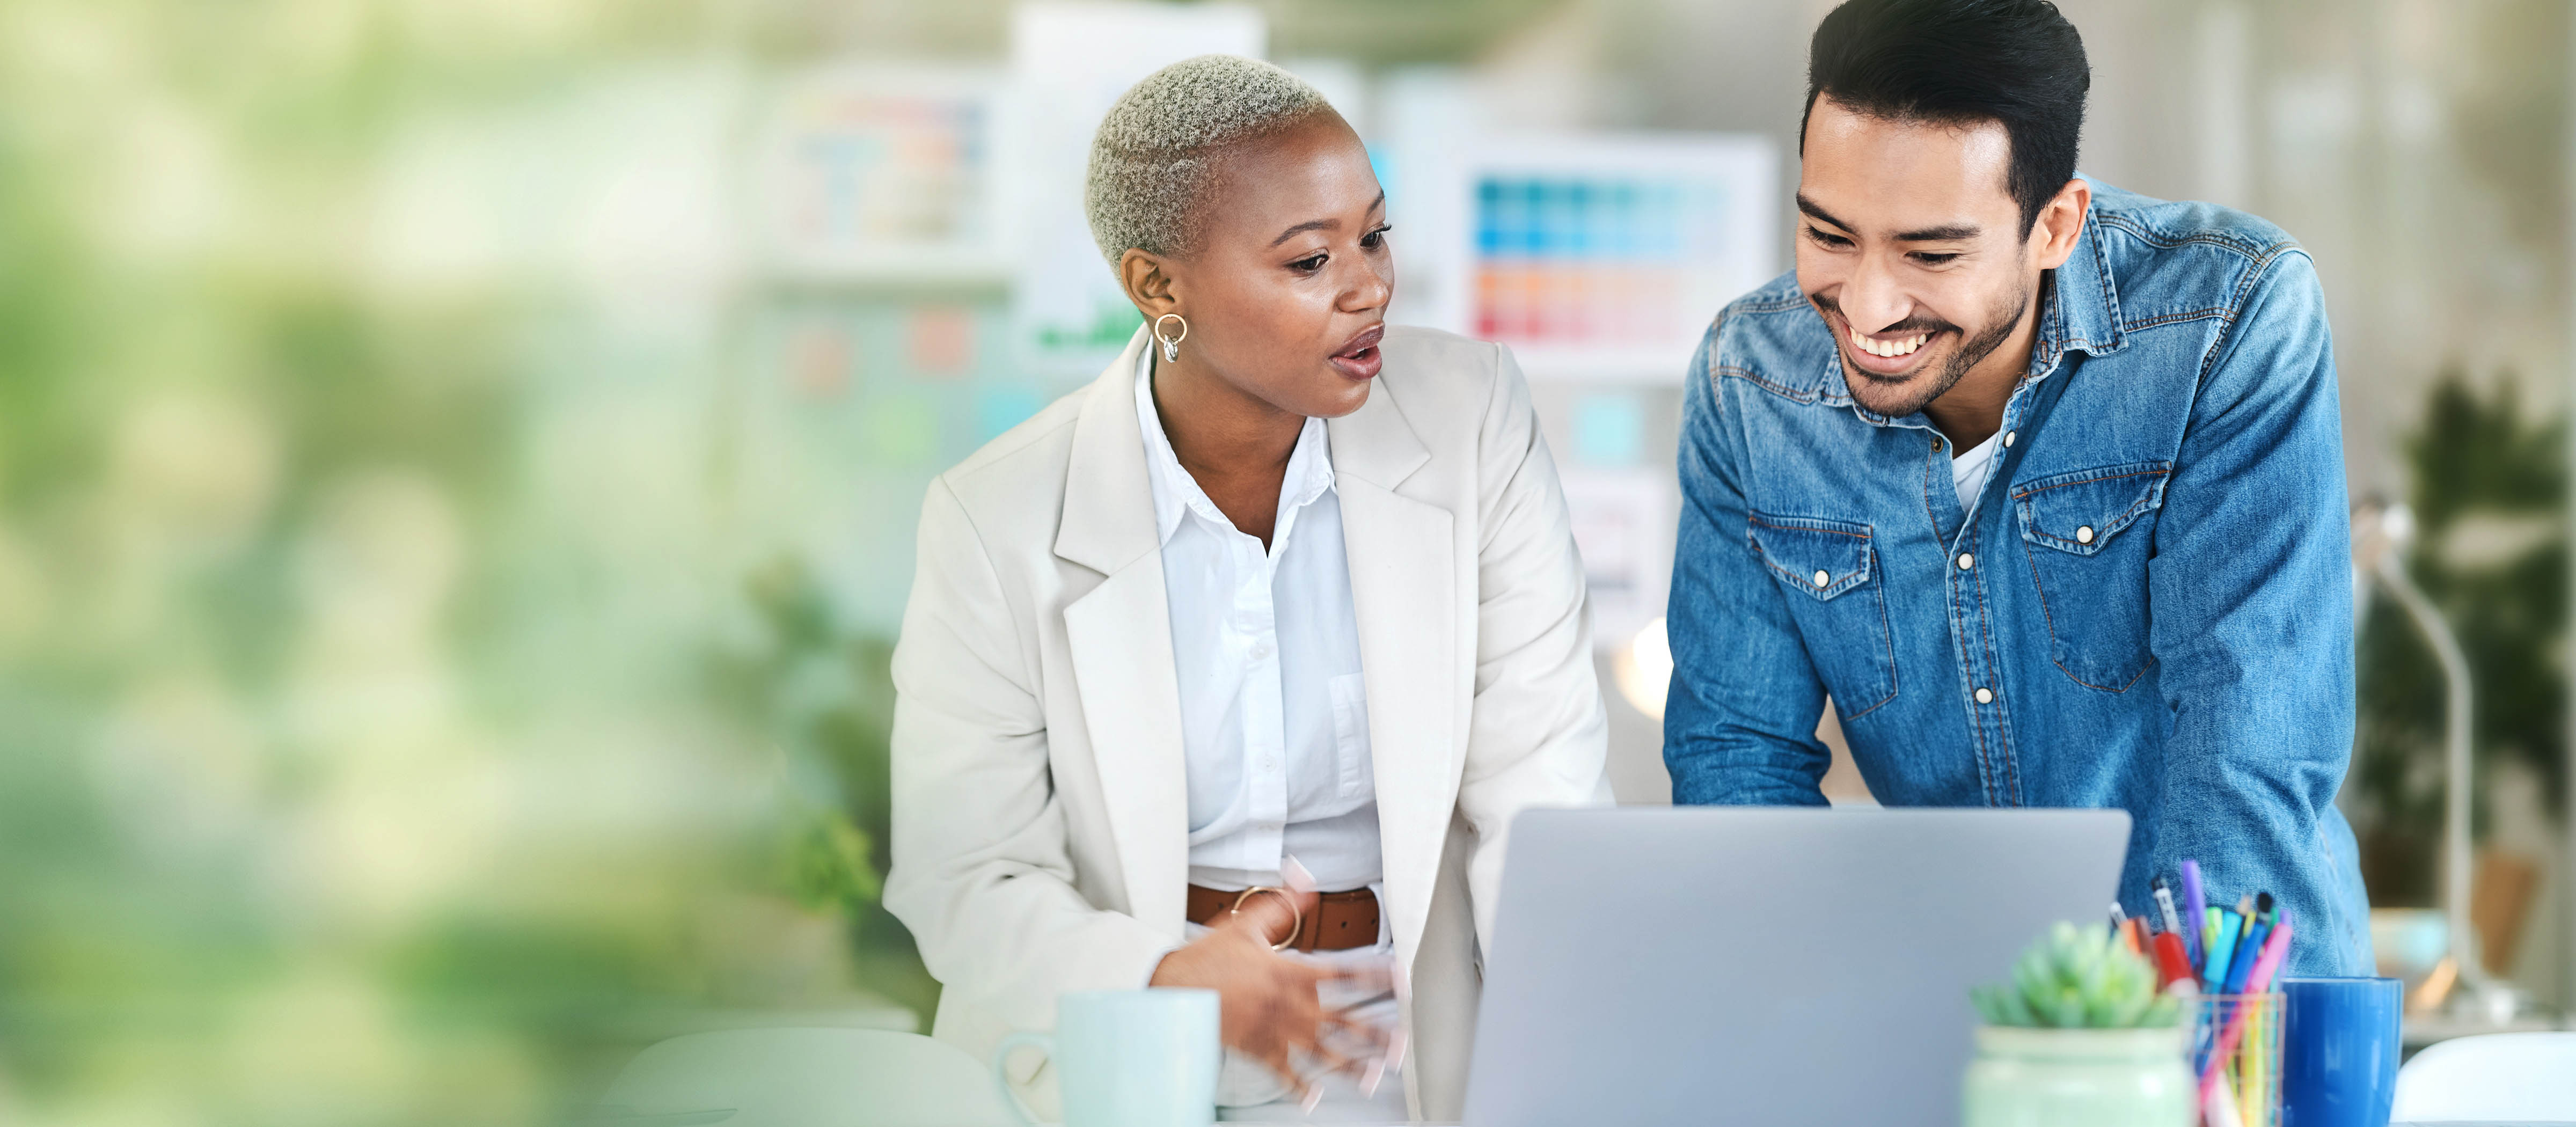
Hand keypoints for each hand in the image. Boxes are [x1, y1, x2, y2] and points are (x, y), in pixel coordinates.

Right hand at [1147, 887, 1391, 1096]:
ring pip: (1321, 1052)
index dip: (1375, 974)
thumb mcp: (1246, 922)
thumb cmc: (1208, 956)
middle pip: (1341, 1022)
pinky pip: (1283, 1072)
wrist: (1171, 987)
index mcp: (1290, 971)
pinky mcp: (1256, 1049)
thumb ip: (1283, 903)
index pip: (1342, 972)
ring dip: (1350, 1066)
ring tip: (1374, 1076)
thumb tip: (1305, 876)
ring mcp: (1273, 1030)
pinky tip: (1315, 1098)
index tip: (1401, 979)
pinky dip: (1299, 1087)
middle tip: (1401, 1044)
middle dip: (1374, 1034)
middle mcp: (1288, 1004)